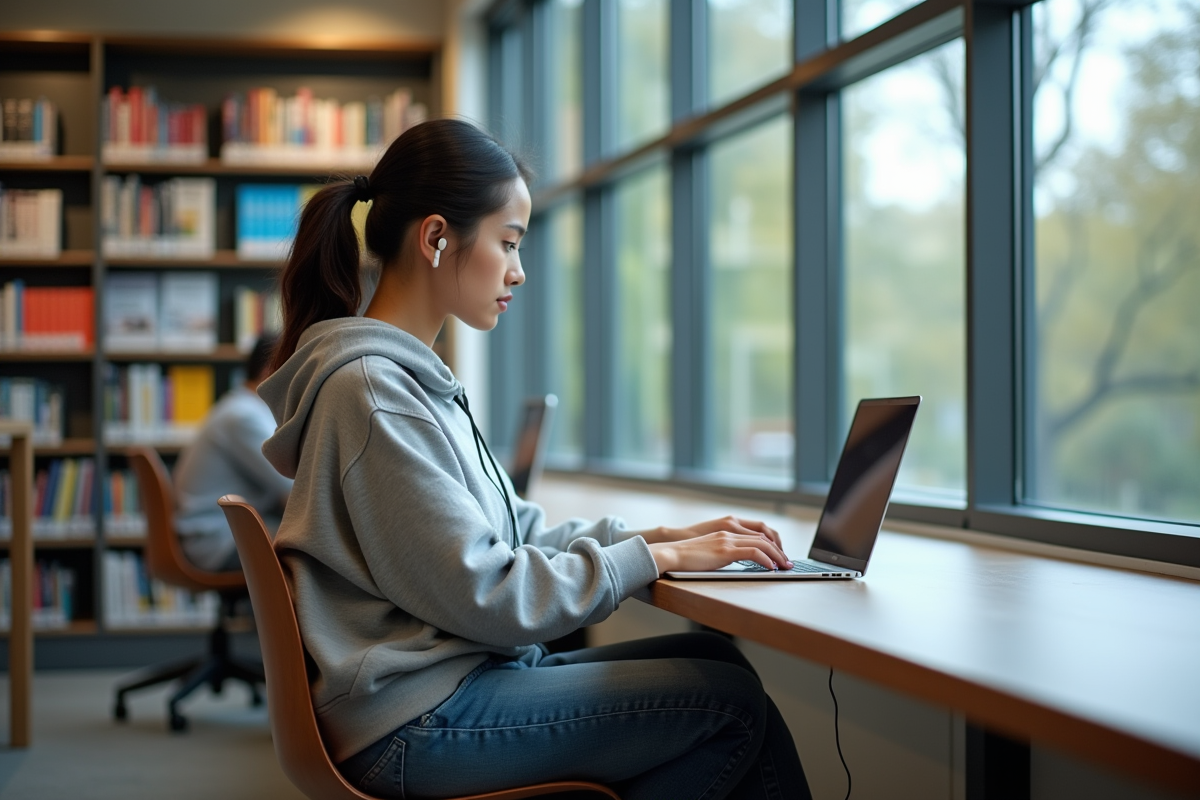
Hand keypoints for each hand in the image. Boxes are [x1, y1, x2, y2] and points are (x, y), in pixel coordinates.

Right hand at [638, 515, 786, 554]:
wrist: (671, 553)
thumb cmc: (687, 556)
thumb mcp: (710, 550)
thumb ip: (724, 551)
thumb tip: (737, 561)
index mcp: (726, 529)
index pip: (757, 532)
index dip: (772, 543)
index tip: (779, 555)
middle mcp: (729, 531)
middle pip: (764, 536)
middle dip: (779, 550)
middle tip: (788, 563)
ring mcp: (727, 540)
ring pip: (762, 544)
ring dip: (777, 556)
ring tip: (785, 567)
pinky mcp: (725, 551)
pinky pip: (753, 553)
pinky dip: (766, 560)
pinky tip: (771, 568)